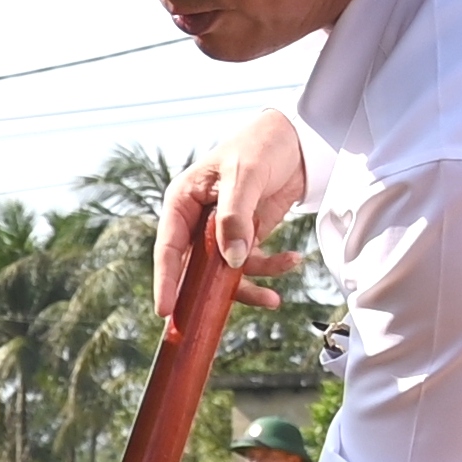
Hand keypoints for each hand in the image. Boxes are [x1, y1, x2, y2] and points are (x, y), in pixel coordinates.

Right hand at [157, 107, 309, 313]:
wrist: (296, 140)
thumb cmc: (259, 146)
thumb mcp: (245, 176)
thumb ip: (234, 218)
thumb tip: (231, 261)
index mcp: (183, 201)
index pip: (168, 246)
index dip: (165, 280)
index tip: (165, 309)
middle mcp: (196, 221)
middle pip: (192, 267)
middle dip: (205, 294)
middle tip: (206, 321)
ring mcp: (220, 232)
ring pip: (224, 273)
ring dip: (249, 285)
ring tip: (273, 298)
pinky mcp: (246, 237)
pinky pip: (251, 263)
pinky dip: (271, 268)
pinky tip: (291, 260)